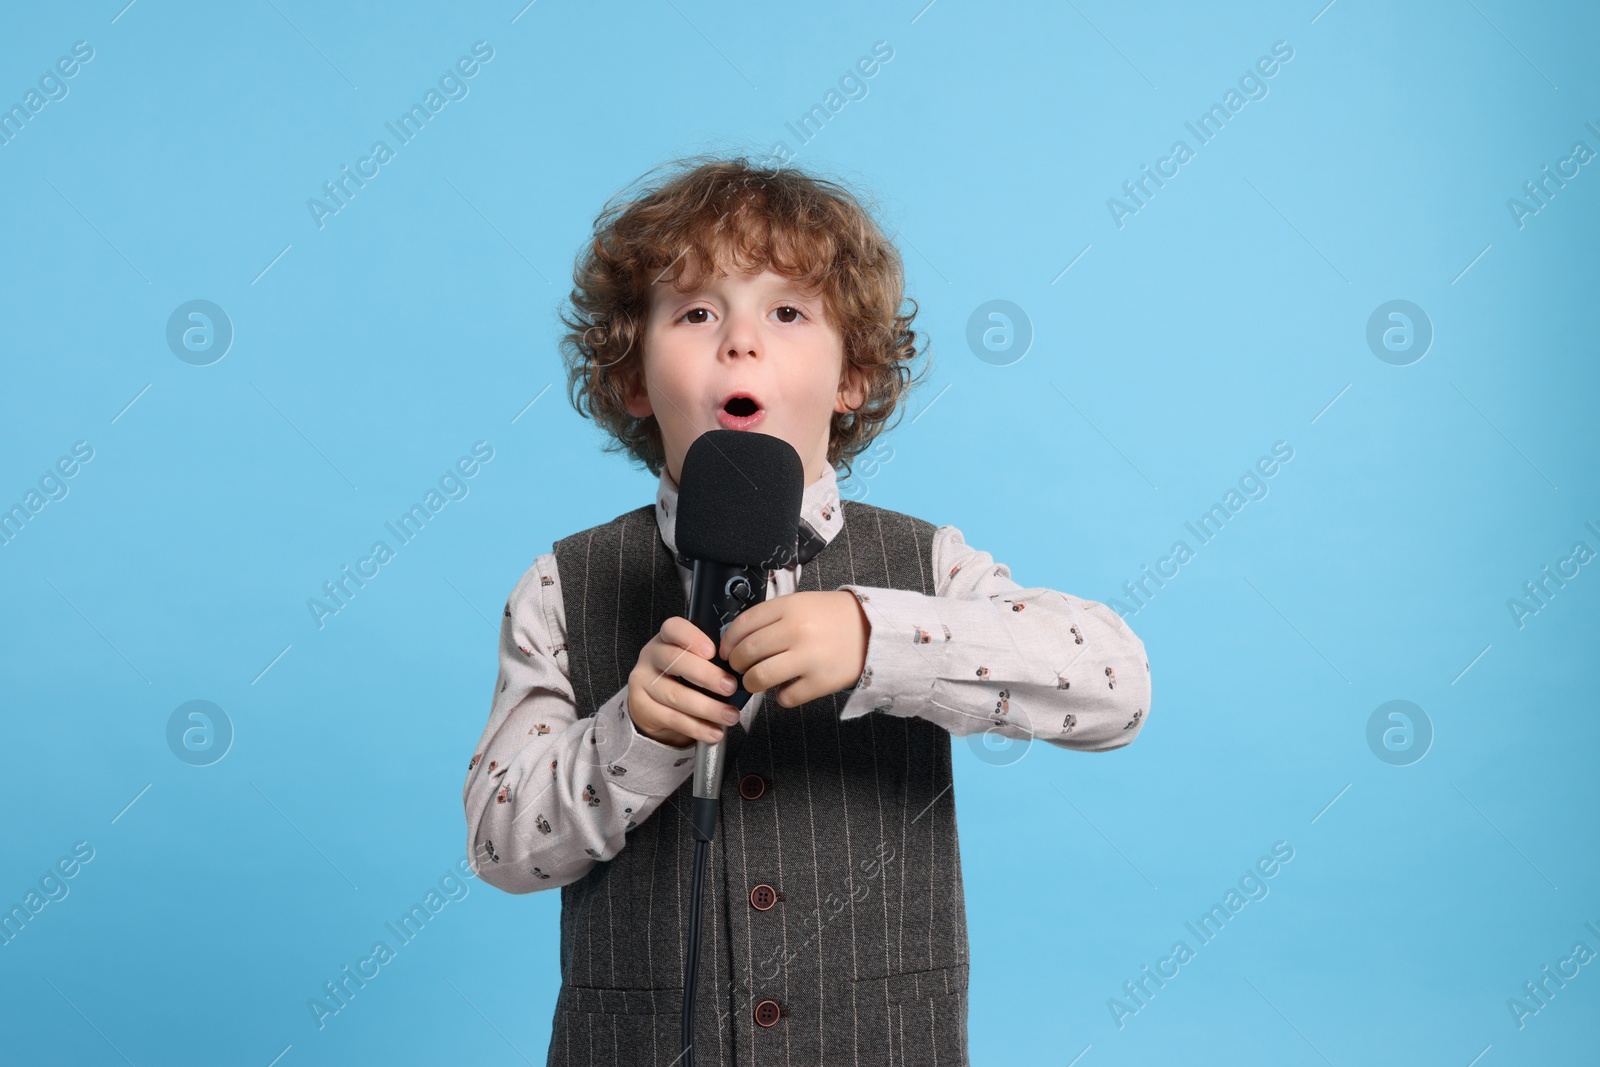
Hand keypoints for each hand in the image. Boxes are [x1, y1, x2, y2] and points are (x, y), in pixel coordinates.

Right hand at [627, 616, 741, 747]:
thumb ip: (712, 660)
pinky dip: (697, 727)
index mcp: (666, 638)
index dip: (692, 637)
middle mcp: (651, 656)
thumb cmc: (683, 677)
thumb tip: (743, 670)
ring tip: (730, 716)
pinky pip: (672, 718)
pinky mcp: (642, 707)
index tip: (713, 651)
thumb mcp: (694, 661)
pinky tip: (714, 732)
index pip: (673, 628)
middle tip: (730, 687)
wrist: (654, 705)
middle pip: (674, 660)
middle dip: (706, 675)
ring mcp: (643, 681)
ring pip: (675, 695)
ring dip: (707, 707)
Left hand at [719, 590, 868, 708]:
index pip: (743, 625)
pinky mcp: (821, 682)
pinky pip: (786, 698)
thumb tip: (736, 639)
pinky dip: (781, 697)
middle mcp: (796, 631)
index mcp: (789, 607)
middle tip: (739, 668)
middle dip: (736, 664)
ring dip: (751, 683)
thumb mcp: (801, 604)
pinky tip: (786, 688)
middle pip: (746, 653)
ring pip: (759, 677)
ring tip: (755, 681)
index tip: (726, 651)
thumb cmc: (832, 617)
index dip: (728, 641)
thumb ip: (771, 617)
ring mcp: (809, 657)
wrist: (873, 630)